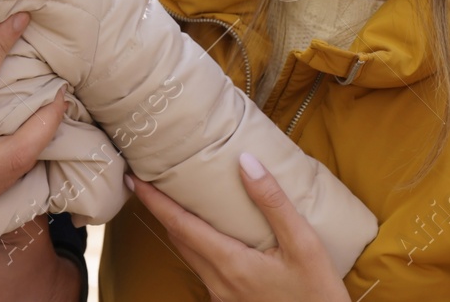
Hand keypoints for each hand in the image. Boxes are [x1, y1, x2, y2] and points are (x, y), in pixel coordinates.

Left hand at [126, 153, 348, 301]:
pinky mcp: (230, 301)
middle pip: (178, 238)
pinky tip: (206, 231)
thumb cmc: (317, 293)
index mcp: (230, 263)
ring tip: (171, 199)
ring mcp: (222, 295)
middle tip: (147, 180)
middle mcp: (218, 281)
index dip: (153, 201)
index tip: (132, 178)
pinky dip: (195, 243)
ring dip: (176, 226)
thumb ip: (272, 202)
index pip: (179, 225)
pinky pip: (203, 267)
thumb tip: (245, 161)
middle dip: (159, 209)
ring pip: (189, 254)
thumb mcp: (304, 244)